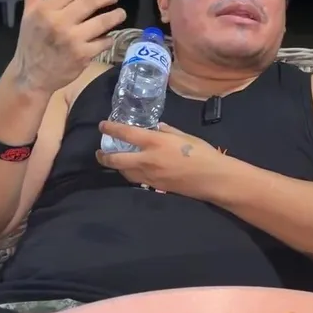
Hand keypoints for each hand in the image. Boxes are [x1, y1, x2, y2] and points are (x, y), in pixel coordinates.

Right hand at [9, 0, 125, 93]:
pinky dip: (109, 37)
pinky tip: (110, 35)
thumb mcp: (28, 16)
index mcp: (45, 11)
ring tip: (120, 13)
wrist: (31, 76)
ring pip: (102, 21)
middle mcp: (59, 23)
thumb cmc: (31, 44)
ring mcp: (73, 40)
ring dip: (115, 15)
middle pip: (90, 2)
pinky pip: (104, 42)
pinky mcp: (83, 55)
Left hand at [96, 122, 228, 199]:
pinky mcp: (155, 187)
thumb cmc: (202, 153)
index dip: (110, 129)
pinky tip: (131, 171)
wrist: (212, 178)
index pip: (125, 134)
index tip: (102, 126)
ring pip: (124, 172)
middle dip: (103, 156)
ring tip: (113, 160)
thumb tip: (157, 127)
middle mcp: (147, 160)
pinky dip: (129, 174)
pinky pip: (136, 179)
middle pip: (116, 159)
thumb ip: (167, 131)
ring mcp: (149, 176)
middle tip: (99, 152)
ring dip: (116, 166)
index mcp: (155, 142)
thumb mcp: (185, 136)